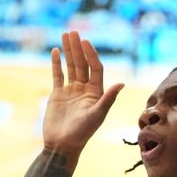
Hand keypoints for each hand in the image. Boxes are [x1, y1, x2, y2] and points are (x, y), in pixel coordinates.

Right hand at [43, 31, 123, 157]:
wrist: (62, 145)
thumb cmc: (82, 133)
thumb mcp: (97, 115)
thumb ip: (108, 98)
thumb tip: (122, 83)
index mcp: (96, 93)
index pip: (95, 68)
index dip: (91, 54)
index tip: (85, 42)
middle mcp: (84, 89)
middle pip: (82, 64)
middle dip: (78, 48)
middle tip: (73, 32)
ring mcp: (71, 91)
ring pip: (70, 66)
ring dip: (68, 51)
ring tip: (65, 34)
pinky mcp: (57, 94)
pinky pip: (57, 75)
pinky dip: (56, 63)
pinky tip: (55, 51)